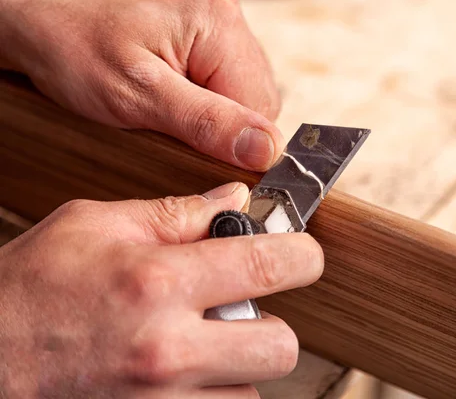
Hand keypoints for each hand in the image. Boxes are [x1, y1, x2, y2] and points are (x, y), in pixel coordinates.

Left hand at [0, 0, 283, 170]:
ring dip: (212, 111)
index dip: (233, 141)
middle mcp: (226, 17)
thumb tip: (265, 150)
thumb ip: (207, 124)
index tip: (195, 148)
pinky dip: (203, 96)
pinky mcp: (205, 30)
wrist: (41, 16)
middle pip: (256, 100)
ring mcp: (217, 21)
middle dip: (220, 125)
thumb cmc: (74, 45)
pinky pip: (224, 78)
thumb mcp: (138, 96)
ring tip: (167, 104)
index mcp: (218, 26)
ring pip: (242, 92)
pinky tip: (172, 92)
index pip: (261, 109)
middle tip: (172, 123)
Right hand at [0, 182, 323, 397]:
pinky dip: (214, 392)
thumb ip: (175, 213)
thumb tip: (234, 199)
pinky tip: (182, 372)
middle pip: (281, 346)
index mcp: (157, 281)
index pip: (268, 264)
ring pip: (252, 388)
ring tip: (198, 343)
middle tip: (247, 309)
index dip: (303, 255)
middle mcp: (166, 348)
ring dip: (238, 364)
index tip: (303, 254)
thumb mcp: (95, 226)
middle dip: (274, 324)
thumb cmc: (30, 288)